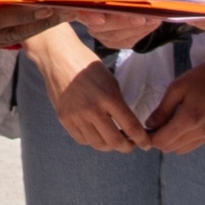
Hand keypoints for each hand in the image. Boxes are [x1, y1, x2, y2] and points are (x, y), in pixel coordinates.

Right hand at [26, 24, 149, 152]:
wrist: (58, 58)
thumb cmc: (87, 66)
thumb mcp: (110, 81)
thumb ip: (118, 104)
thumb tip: (127, 125)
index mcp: (109, 97)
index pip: (130, 126)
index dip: (141, 139)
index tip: (146, 144)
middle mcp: (92, 110)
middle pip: (114, 141)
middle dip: (127, 147)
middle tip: (131, 144)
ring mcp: (76, 116)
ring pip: (98, 144)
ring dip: (109, 146)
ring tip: (114, 140)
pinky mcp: (64, 119)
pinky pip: (82, 139)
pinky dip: (93, 141)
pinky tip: (97, 134)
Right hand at [74, 9, 160, 50]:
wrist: (116, 0)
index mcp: (82, 5)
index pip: (80, 12)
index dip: (89, 17)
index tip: (100, 18)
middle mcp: (89, 22)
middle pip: (102, 27)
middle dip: (122, 22)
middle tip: (141, 17)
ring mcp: (100, 34)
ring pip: (116, 36)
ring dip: (137, 27)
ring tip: (154, 18)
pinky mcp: (113, 42)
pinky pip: (126, 41)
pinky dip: (142, 32)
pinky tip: (153, 23)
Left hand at [145, 46, 204, 154]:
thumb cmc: (202, 77)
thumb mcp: (177, 87)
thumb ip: (162, 109)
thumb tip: (149, 126)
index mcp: (189, 119)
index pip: (162, 141)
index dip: (150, 137)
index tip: (145, 127)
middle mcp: (201, 132)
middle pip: (170, 148)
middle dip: (159, 139)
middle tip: (156, 123)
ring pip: (181, 149)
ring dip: (171, 141)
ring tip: (169, 123)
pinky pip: (193, 145)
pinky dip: (183, 140)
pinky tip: (183, 124)